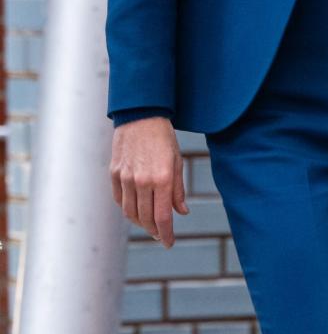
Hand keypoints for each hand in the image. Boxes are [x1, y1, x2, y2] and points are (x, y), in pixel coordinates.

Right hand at [110, 117, 188, 247]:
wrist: (141, 115)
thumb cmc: (163, 138)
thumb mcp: (177, 161)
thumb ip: (178, 190)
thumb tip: (181, 212)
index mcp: (162, 178)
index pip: (163, 217)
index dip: (166, 234)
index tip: (169, 243)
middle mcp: (143, 181)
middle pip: (146, 219)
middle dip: (154, 231)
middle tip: (160, 234)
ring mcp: (126, 178)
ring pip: (131, 213)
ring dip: (140, 223)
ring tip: (149, 224)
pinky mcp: (114, 174)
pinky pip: (120, 200)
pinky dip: (128, 209)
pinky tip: (135, 209)